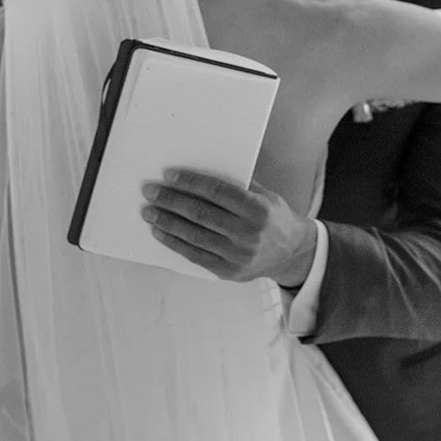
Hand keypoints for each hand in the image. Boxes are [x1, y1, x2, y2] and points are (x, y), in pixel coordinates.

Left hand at [140, 170, 317, 285]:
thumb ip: (237, 183)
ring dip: (167, 223)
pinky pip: (196, 256)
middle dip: (171, 201)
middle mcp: (249, 234)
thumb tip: (198, 168)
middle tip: (150, 191)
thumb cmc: (273, 216)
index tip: (168, 174)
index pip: (217, 192)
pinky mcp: (229, 272)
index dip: (190, 182)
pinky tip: (160, 233)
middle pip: (201, 214)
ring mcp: (238, 256)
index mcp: (258, 209)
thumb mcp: (264, 194)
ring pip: (194, 236)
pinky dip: (175, 244)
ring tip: (148, 212)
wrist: (292, 253)